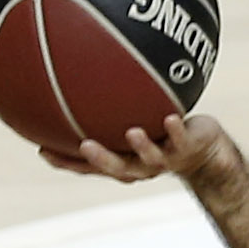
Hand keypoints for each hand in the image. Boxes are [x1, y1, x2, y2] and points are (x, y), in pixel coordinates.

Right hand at [37, 114, 227, 184]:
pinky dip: (175, 129)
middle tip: (83, 145)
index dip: (65, 161)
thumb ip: (108, 110)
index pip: (88, 166)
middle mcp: (140, 165)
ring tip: (132, 132)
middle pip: (117, 167)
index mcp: (121, 162)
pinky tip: (170, 117)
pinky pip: (181, 139)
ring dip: (142, 147)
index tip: (43, 150)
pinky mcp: (187, 148)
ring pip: (150, 158)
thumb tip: (79, 79)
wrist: (206, 149)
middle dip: (101, 158)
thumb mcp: (132, 120)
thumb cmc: (161, 133)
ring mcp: (164, 159)